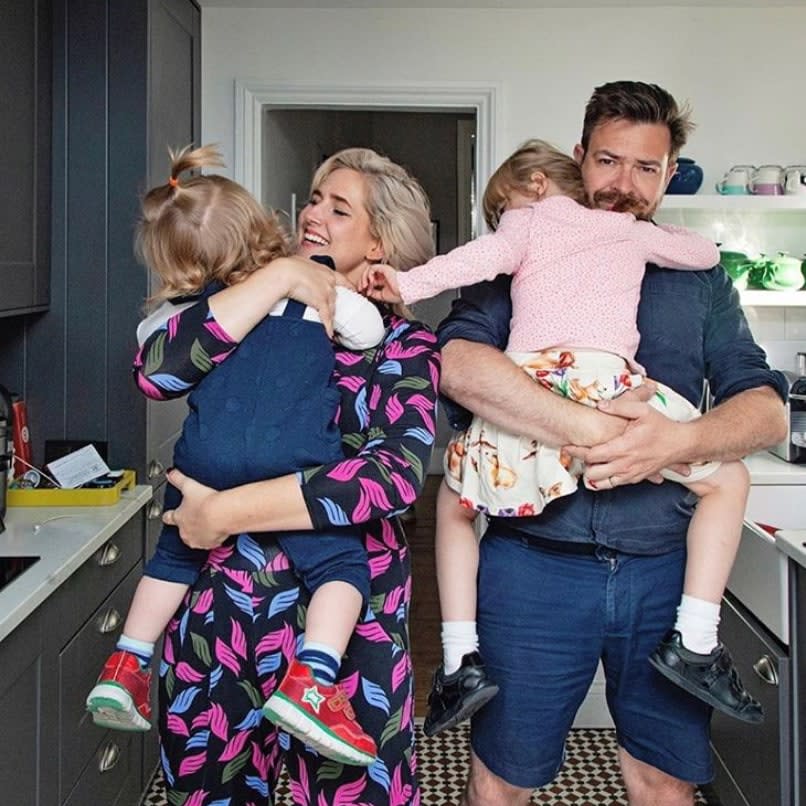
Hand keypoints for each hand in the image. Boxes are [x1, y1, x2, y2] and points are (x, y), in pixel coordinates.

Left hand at [161, 468, 229, 548]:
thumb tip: (170, 473)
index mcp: (179, 517)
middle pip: (182, 530)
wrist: (222, 514)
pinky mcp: (210, 544)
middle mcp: (185, 531)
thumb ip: (178, 479)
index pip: (169, 517)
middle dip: (188, 525)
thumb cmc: (206, 502)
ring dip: (201, 532)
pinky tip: (219, 528)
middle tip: (198, 516)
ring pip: (196, 538)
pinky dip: (213, 537)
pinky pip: (210, 542)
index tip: (170, 514)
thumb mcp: (189, 486)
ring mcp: (197, 539)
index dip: (169, 515)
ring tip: (210, 522)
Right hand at [274, 256, 351, 337]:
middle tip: (339, 314)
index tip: (352, 292)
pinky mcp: (321, 302)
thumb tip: (298, 272)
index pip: (342, 280)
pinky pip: (327, 318)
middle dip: (337, 306)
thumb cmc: (286, 267)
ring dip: (332, 318)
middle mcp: (329, 281)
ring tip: (332, 326)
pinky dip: (328, 327)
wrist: (284, 272)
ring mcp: (327, 292)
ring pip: (332, 308)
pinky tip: (329, 334)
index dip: (348, 287)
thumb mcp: (299, 263)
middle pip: (337, 297)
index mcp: (325, 271)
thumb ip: (304, 269)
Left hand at [362, 263, 402, 303]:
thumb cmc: (398, 294)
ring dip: (364, 278)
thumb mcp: (382, 295)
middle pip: (368, 274)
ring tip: (364, 285)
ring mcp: (383, 271)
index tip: (363, 291)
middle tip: (361, 288)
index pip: (371, 280)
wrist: (404, 292)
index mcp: (384, 281)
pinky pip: (372, 268)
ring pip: (368, 270)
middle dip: (362, 281)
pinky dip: (369, 275)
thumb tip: (367, 292)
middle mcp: (383, 275)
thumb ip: (374, 293)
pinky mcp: (384, 268)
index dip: (365, 286)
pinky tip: (371, 281)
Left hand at [565, 392, 690, 487]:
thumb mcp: (643, 410)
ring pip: (601, 483)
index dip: (576, 451)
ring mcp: (630, 474)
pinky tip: (600, 468)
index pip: (592, 455)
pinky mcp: (635, 479)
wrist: (682, 444)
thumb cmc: (662, 427)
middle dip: (582, 464)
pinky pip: (613, 485)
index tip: (566, 446)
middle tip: (577, 453)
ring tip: (587, 462)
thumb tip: (600, 405)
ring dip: (592, 474)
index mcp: (624, 447)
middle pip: (592, 473)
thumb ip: (620, 406)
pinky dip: (603, 480)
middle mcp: (625, 464)